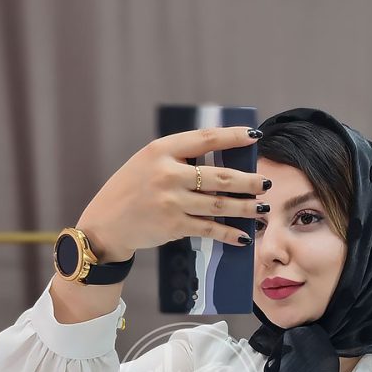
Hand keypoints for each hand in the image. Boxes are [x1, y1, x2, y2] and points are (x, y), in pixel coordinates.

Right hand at [75, 126, 269, 258]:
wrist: (106, 224)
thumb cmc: (131, 190)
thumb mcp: (148, 162)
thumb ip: (179, 158)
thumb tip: (223, 162)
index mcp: (161, 150)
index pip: (205, 139)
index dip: (233, 137)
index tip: (255, 136)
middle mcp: (167, 174)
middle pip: (219, 176)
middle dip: (248, 181)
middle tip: (266, 182)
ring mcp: (171, 202)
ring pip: (220, 205)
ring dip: (246, 207)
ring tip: (263, 207)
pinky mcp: (173, 226)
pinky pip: (209, 229)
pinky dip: (229, 233)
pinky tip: (244, 234)